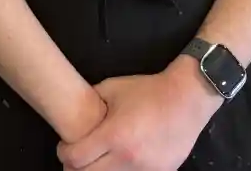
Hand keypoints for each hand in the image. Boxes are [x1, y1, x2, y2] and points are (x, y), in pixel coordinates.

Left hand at [57, 57, 222, 169]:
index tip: (64, 147)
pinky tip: (115, 165)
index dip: (64, 154)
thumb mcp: (111, 88)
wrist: (186, 100)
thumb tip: (73, 109)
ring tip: (92, 163)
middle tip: (73, 159)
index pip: (77, 158)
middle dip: (76, 169)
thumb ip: (91, 102)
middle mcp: (129, 159)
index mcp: (115, 135)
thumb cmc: (147, 91)